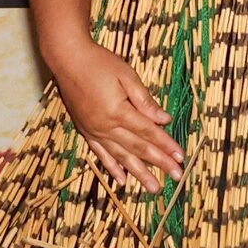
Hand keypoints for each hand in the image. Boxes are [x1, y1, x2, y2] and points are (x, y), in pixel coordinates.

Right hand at [45, 35, 182, 188]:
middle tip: (176, 176)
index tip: (180, 156)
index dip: (166, 145)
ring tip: (153, 187)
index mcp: (118, 111)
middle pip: (138, 148)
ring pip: (120, 156)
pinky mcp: (85, 130)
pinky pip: (100, 154)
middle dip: (159, 163)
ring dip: (138, 173)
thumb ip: (144, 100)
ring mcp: (94, 131)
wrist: (67, 59)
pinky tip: (122, 180)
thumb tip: (164, 119)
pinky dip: (112, 168)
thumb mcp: (126, 75)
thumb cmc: (99, 62)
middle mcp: (106, 126)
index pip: (148, 132)